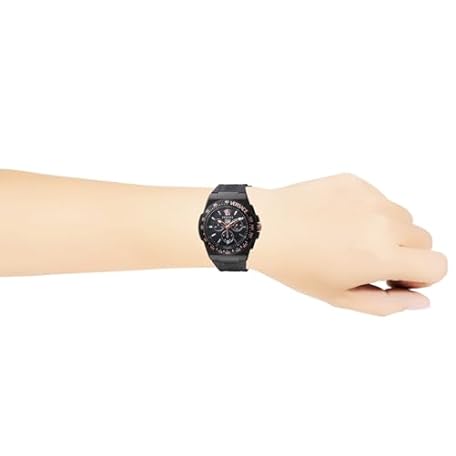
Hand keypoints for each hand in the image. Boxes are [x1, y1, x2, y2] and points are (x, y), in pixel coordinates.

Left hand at [248, 173, 447, 315]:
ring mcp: (370, 198)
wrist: (264, 227)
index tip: (395, 277)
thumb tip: (421, 300)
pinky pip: (378, 199)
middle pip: (424, 240)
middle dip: (405, 253)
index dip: (421, 276)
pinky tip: (337, 221)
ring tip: (348, 239)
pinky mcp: (356, 182)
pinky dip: (367, 211)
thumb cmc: (296, 266)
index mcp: (383, 255)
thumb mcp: (340, 296)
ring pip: (402, 217)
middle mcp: (384, 222)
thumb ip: (387, 303)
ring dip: (387, 230)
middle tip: (369, 260)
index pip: (438, 265)